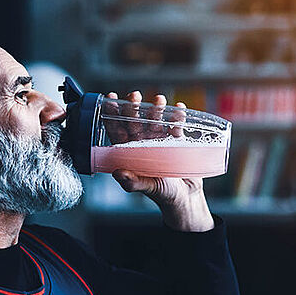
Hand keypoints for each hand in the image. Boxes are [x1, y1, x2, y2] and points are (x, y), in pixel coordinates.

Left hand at [108, 91, 213, 231]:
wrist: (186, 198)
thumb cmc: (162, 194)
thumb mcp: (147, 187)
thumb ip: (133, 182)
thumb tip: (118, 173)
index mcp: (130, 152)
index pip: (117, 131)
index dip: (111, 115)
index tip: (109, 100)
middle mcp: (142, 144)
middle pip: (135, 121)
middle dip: (134, 108)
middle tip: (134, 96)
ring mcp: (159, 141)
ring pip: (155, 121)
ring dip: (156, 109)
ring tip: (159, 100)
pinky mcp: (177, 142)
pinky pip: (176, 126)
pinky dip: (177, 117)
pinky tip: (179, 108)